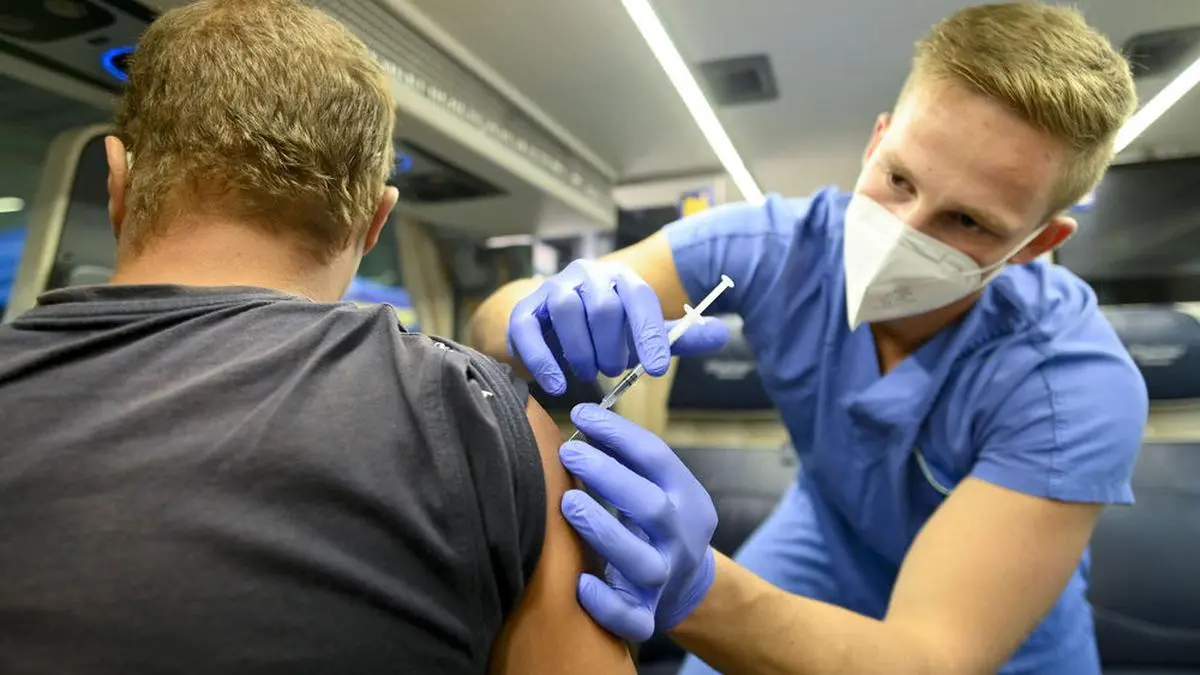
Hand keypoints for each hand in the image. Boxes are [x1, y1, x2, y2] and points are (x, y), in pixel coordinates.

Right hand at [508, 259, 728, 394]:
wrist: (554, 323)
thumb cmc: (607, 331)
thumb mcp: (643, 333)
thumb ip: (679, 337)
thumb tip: (721, 334)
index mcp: (622, 278)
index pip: (640, 298)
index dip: (649, 335)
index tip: (656, 371)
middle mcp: (587, 275)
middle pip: (603, 305)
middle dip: (612, 346)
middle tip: (614, 370)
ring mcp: (553, 289)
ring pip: (566, 311)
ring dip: (581, 351)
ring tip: (588, 374)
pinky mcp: (524, 311)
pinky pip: (527, 331)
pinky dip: (543, 361)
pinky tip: (557, 386)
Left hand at [558, 403, 717, 641]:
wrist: (686, 587)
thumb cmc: (655, 523)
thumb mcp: (657, 487)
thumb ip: (628, 461)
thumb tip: (582, 418)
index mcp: (687, 498)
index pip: (657, 458)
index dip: (618, 434)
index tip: (581, 414)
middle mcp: (681, 539)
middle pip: (651, 507)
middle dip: (608, 476)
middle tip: (568, 453)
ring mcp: (665, 579)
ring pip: (642, 562)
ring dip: (603, 530)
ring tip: (568, 503)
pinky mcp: (647, 615)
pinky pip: (632, 618)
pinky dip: (606, 603)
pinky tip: (580, 583)